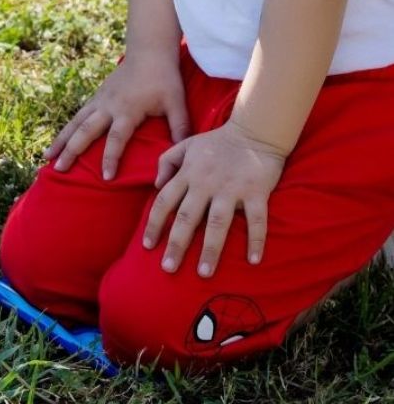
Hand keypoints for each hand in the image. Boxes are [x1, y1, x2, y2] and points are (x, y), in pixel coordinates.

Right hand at [46, 52, 188, 179]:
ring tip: (47, 157)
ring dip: (61, 140)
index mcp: (128, 110)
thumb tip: (183, 153)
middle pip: (85, 131)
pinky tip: (58, 141)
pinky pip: (78, 116)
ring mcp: (99, 100)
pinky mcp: (97, 97)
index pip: (116, 138)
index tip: (106, 178)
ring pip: (75, 122)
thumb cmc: (164, 79)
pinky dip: (66, 129)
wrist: (149, 52)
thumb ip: (180, 128)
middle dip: (71, 151)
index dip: (111, 158)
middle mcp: (108, 106)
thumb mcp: (176, 103)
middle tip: (59, 169)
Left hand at [143, 120, 286, 276]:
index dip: (154, 224)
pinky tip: (253, 261)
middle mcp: (206, 183)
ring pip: (217, 223)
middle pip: (186, 217)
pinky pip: (256, 220)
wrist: (254, 130)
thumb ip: (167, 162)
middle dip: (176, 244)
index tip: (147, 246)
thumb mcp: (186, 144)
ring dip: (210, 249)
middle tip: (168, 269)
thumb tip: (156, 185)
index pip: (164, 201)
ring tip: (204, 273)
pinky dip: (256, 240)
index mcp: (188, 174)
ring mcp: (231, 189)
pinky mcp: (256, 192)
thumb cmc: (217, 141)